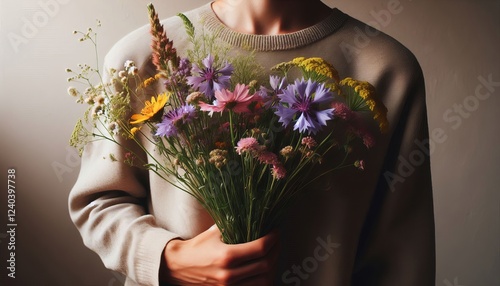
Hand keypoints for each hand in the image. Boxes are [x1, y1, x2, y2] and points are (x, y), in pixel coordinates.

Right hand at [160, 225, 278, 284]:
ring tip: (272, 256)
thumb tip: (252, 213)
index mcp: (226, 256)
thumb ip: (233, 224)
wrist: (177, 268)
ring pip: (263, 281)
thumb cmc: (196, 248)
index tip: (276, 231)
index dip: (273, 238)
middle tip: (277, 242)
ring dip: (272, 268)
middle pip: (266, 265)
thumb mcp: (214, 233)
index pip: (260, 248)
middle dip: (276, 251)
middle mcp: (229, 274)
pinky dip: (263, 281)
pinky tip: (264, 271)